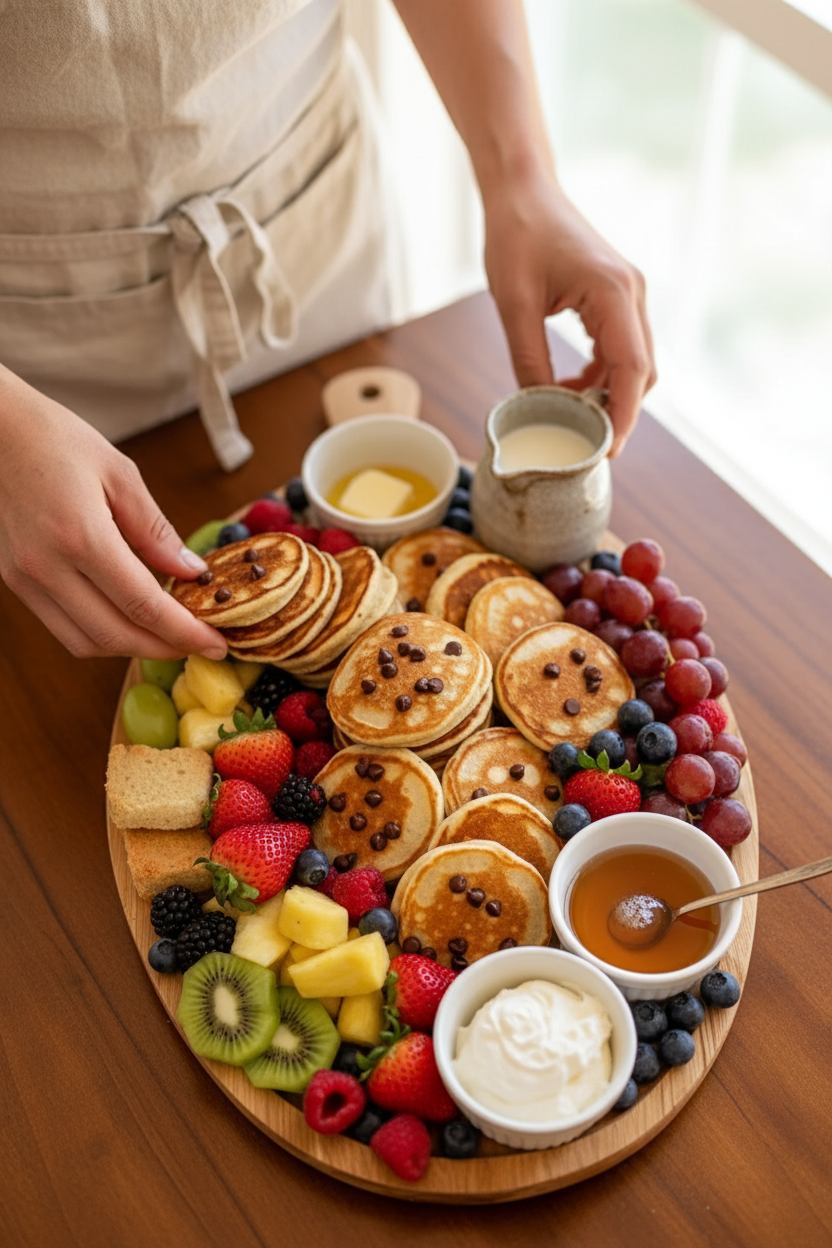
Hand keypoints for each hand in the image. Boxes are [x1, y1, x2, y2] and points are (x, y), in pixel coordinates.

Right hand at [0, 368, 227, 659]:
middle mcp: (47, 567)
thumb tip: (192, 573)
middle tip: (201, 645)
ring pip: (85, 642)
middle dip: (164, 648)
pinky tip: (130, 618)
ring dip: (132, 647)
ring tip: (169, 634)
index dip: (184, 632)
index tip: (216, 643)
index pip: (142, 605)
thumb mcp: (121, 474)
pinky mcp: (16, 581)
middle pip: (115, 635)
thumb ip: (157, 531)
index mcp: (79, 536)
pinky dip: (102, 634)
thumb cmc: (57, 441)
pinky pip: (63, 627)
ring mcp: (25, 579)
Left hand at [483, 173, 655, 455]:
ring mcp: (629, 294)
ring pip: (634, 362)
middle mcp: (632, 293)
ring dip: (608, 394)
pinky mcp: (617, 296)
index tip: (607, 449)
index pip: (632, 368)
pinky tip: (569, 387)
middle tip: (586, 445)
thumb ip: (529, 361)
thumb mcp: (514, 305)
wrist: (523, 190)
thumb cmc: (516, 235)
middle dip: (618, 411)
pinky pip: (620, 348)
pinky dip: (601, 375)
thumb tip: (537, 411)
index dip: (622, 415)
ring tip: (570, 417)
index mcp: (613, 292)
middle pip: (642, 371)